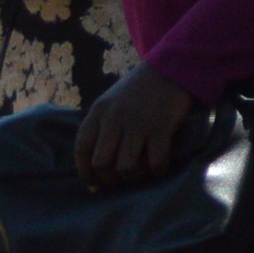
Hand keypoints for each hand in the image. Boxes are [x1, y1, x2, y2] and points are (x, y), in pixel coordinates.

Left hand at [75, 63, 201, 186]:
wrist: (171, 67)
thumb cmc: (140, 88)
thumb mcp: (112, 100)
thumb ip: (103, 125)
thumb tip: (98, 162)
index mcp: (99, 111)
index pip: (82, 149)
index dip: (85, 172)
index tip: (94, 185)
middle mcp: (115, 118)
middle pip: (102, 163)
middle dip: (109, 179)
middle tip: (120, 181)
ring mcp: (138, 123)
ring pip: (126, 167)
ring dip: (133, 177)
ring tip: (140, 174)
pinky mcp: (161, 128)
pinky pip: (155, 162)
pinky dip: (156, 171)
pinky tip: (159, 166)